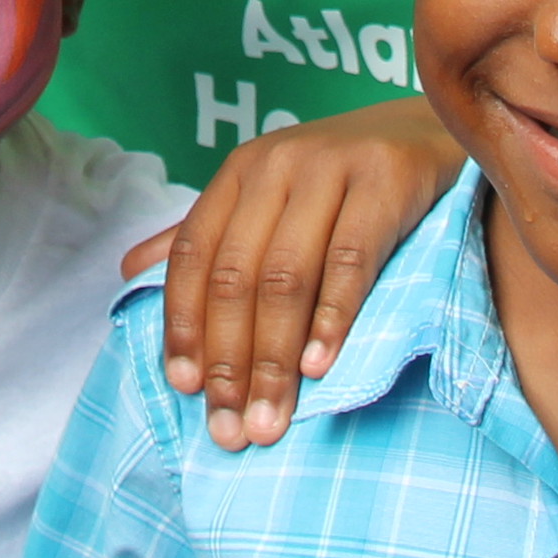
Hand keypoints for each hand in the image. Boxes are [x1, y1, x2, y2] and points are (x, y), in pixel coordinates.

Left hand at [120, 94, 462, 446]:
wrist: (428, 129)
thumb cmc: (340, 179)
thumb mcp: (268, 198)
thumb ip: (207, 237)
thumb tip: (128, 270)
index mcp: (239, 174)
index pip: (193, 256)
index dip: (183, 324)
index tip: (185, 389)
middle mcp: (275, 165)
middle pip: (236, 275)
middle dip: (229, 360)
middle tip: (232, 429)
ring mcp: (330, 169)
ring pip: (287, 275)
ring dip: (273, 357)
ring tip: (270, 417)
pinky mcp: (385, 180)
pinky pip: (352, 259)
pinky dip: (332, 317)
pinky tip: (320, 366)